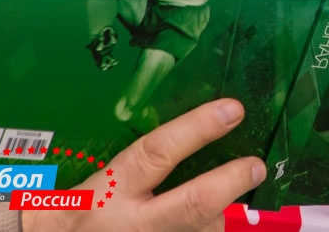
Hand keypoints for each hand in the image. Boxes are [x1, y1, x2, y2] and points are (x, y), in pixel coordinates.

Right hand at [23, 99, 265, 231]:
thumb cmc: (71, 213)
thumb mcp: (94, 184)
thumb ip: (138, 166)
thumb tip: (191, 136)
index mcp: (111, 190)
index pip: (157, 152)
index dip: (198, 129)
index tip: (233, 109)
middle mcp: (131, 224)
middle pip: (193, 204)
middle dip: (231, 182)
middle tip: (257, 166)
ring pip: (204, 230)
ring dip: (218, 218)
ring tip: (221, 204)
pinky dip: (206, 230)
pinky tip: (206, 223)